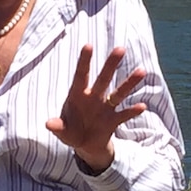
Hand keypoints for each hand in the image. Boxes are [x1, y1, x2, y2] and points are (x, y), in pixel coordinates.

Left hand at [46, 45, 146, 171]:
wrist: (85, 145)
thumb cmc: (70, 132)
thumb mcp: (62, 131)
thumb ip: (58, 127)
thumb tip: (49, 124)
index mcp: (78, 95)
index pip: (81, 75)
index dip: (84, 61)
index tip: (88, 45)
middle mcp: (94, 98)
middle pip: (104, 79)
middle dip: (111, 65)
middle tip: (120, 49)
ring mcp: (105, 108)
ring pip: (119, 93)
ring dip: (129, 83)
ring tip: (142, 71)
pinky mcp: (114, 120)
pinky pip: (124, 114)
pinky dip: (132, 111)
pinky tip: (141, 106)